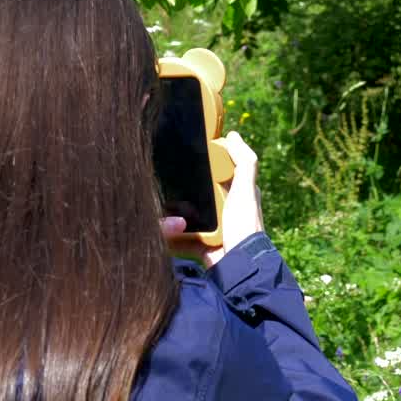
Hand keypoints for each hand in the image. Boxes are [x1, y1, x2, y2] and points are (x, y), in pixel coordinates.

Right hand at [160, 131, 263, 267]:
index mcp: (236, 192)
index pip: (217, 170)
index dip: (203, 160)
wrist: (237, 266)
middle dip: (180, 185)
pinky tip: (156, 221)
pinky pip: (179, 233)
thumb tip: (231, 135)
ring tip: (154, 198)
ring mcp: (210, 227)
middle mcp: (223, 208)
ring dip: (172, 208)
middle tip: (160, 176)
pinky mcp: (198, 243)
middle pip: (196, 190)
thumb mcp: (246, 189)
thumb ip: (244, 162)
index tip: (183, 150)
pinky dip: (169, 230)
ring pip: (184, 211)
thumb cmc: (244, 224)